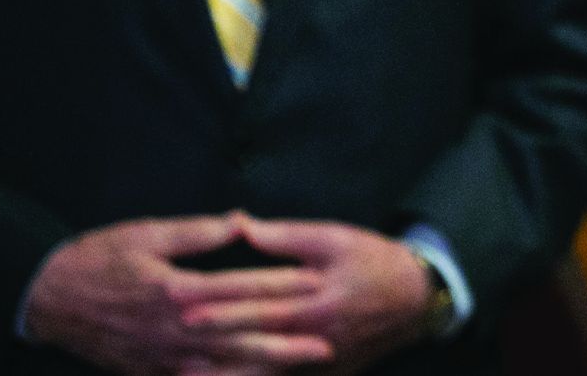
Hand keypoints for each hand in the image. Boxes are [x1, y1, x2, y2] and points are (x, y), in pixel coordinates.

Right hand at [23, 215, 332, 375]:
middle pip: (241, 336)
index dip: (282, 286)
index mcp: (177, 290)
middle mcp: (175, 328)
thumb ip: (197, 232)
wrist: (47, 300)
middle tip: (327, 345)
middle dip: (286, 341)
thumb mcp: (145, 234)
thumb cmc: (97, 259)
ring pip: (224, 366)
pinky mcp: (150, 371)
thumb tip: (243, 220)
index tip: (317, 284)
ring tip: (300, 369)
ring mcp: (162, 356)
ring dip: (264, 368)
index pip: (242, 288)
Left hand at [173, 214, 436, 374]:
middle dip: (209, 339)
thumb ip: (286, 236)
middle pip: (253, 339)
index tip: (178, 299)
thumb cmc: (372, 260)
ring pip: (263, 372)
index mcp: (316, 298)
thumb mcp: (335, 238)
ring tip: (182, 373)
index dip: (217, 301)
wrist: (415, 299)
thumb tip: (242, 226)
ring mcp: (317, 362)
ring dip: (223, 374)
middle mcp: (313, 336)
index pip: (257, 300)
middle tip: (171, 334)